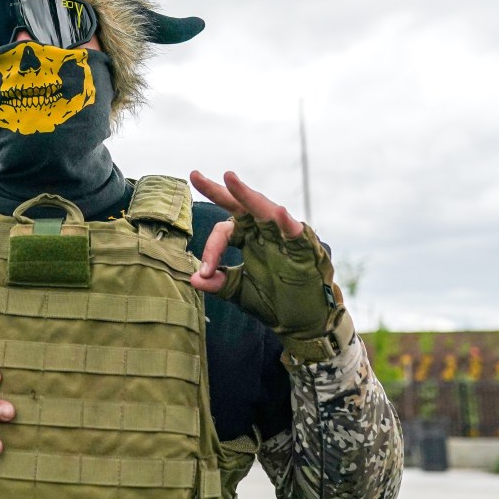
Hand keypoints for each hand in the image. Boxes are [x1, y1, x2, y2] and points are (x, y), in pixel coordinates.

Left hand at [188, 171, 351, 357]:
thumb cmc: (274, 302)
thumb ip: (219, 283)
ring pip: (265, 210)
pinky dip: (287, 223)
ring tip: (230, 179)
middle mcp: (264, 232)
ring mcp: (284, 237)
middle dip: (219, 190)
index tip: (204, 272)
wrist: (304, 323)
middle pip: (240, 206)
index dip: (212, 248)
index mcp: (248, 238)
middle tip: (195, 175)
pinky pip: (295, 232)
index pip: (224, 230)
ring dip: (248, 195)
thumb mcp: (240, 292)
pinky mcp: (306, 249)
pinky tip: (278, 213)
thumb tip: (193, 278)